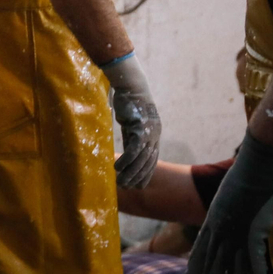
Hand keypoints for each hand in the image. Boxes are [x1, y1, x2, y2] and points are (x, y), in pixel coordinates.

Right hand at [102, 53, 161, 188]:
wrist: (131, 85)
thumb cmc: (129, 100)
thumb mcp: (132, 120)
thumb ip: (132, 132)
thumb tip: (128, 142)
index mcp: (154, 133)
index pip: (152, 158)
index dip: (146, 172)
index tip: (138, 183)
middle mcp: (155, 135)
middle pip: (149, 162)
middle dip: (139, 176)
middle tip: (129, 188)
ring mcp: (149, 133)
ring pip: (142, 159)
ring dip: (131, 173)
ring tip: (121, 183)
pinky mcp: (140, 129)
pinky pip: (134, 150)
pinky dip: (127, 162)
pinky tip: (117, 169)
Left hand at [186, 133, 272, 273]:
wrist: (257, 166)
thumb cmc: (249, 175)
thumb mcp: (235, 194)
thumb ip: (234, 206)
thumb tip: (233, 209)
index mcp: (214, 219)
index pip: (202, 248)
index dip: (197, 266)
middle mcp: (222, 229)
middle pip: (214, 262)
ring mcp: (237, 233)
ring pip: (232, 268)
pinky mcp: (254, 234)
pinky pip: (256, 263)